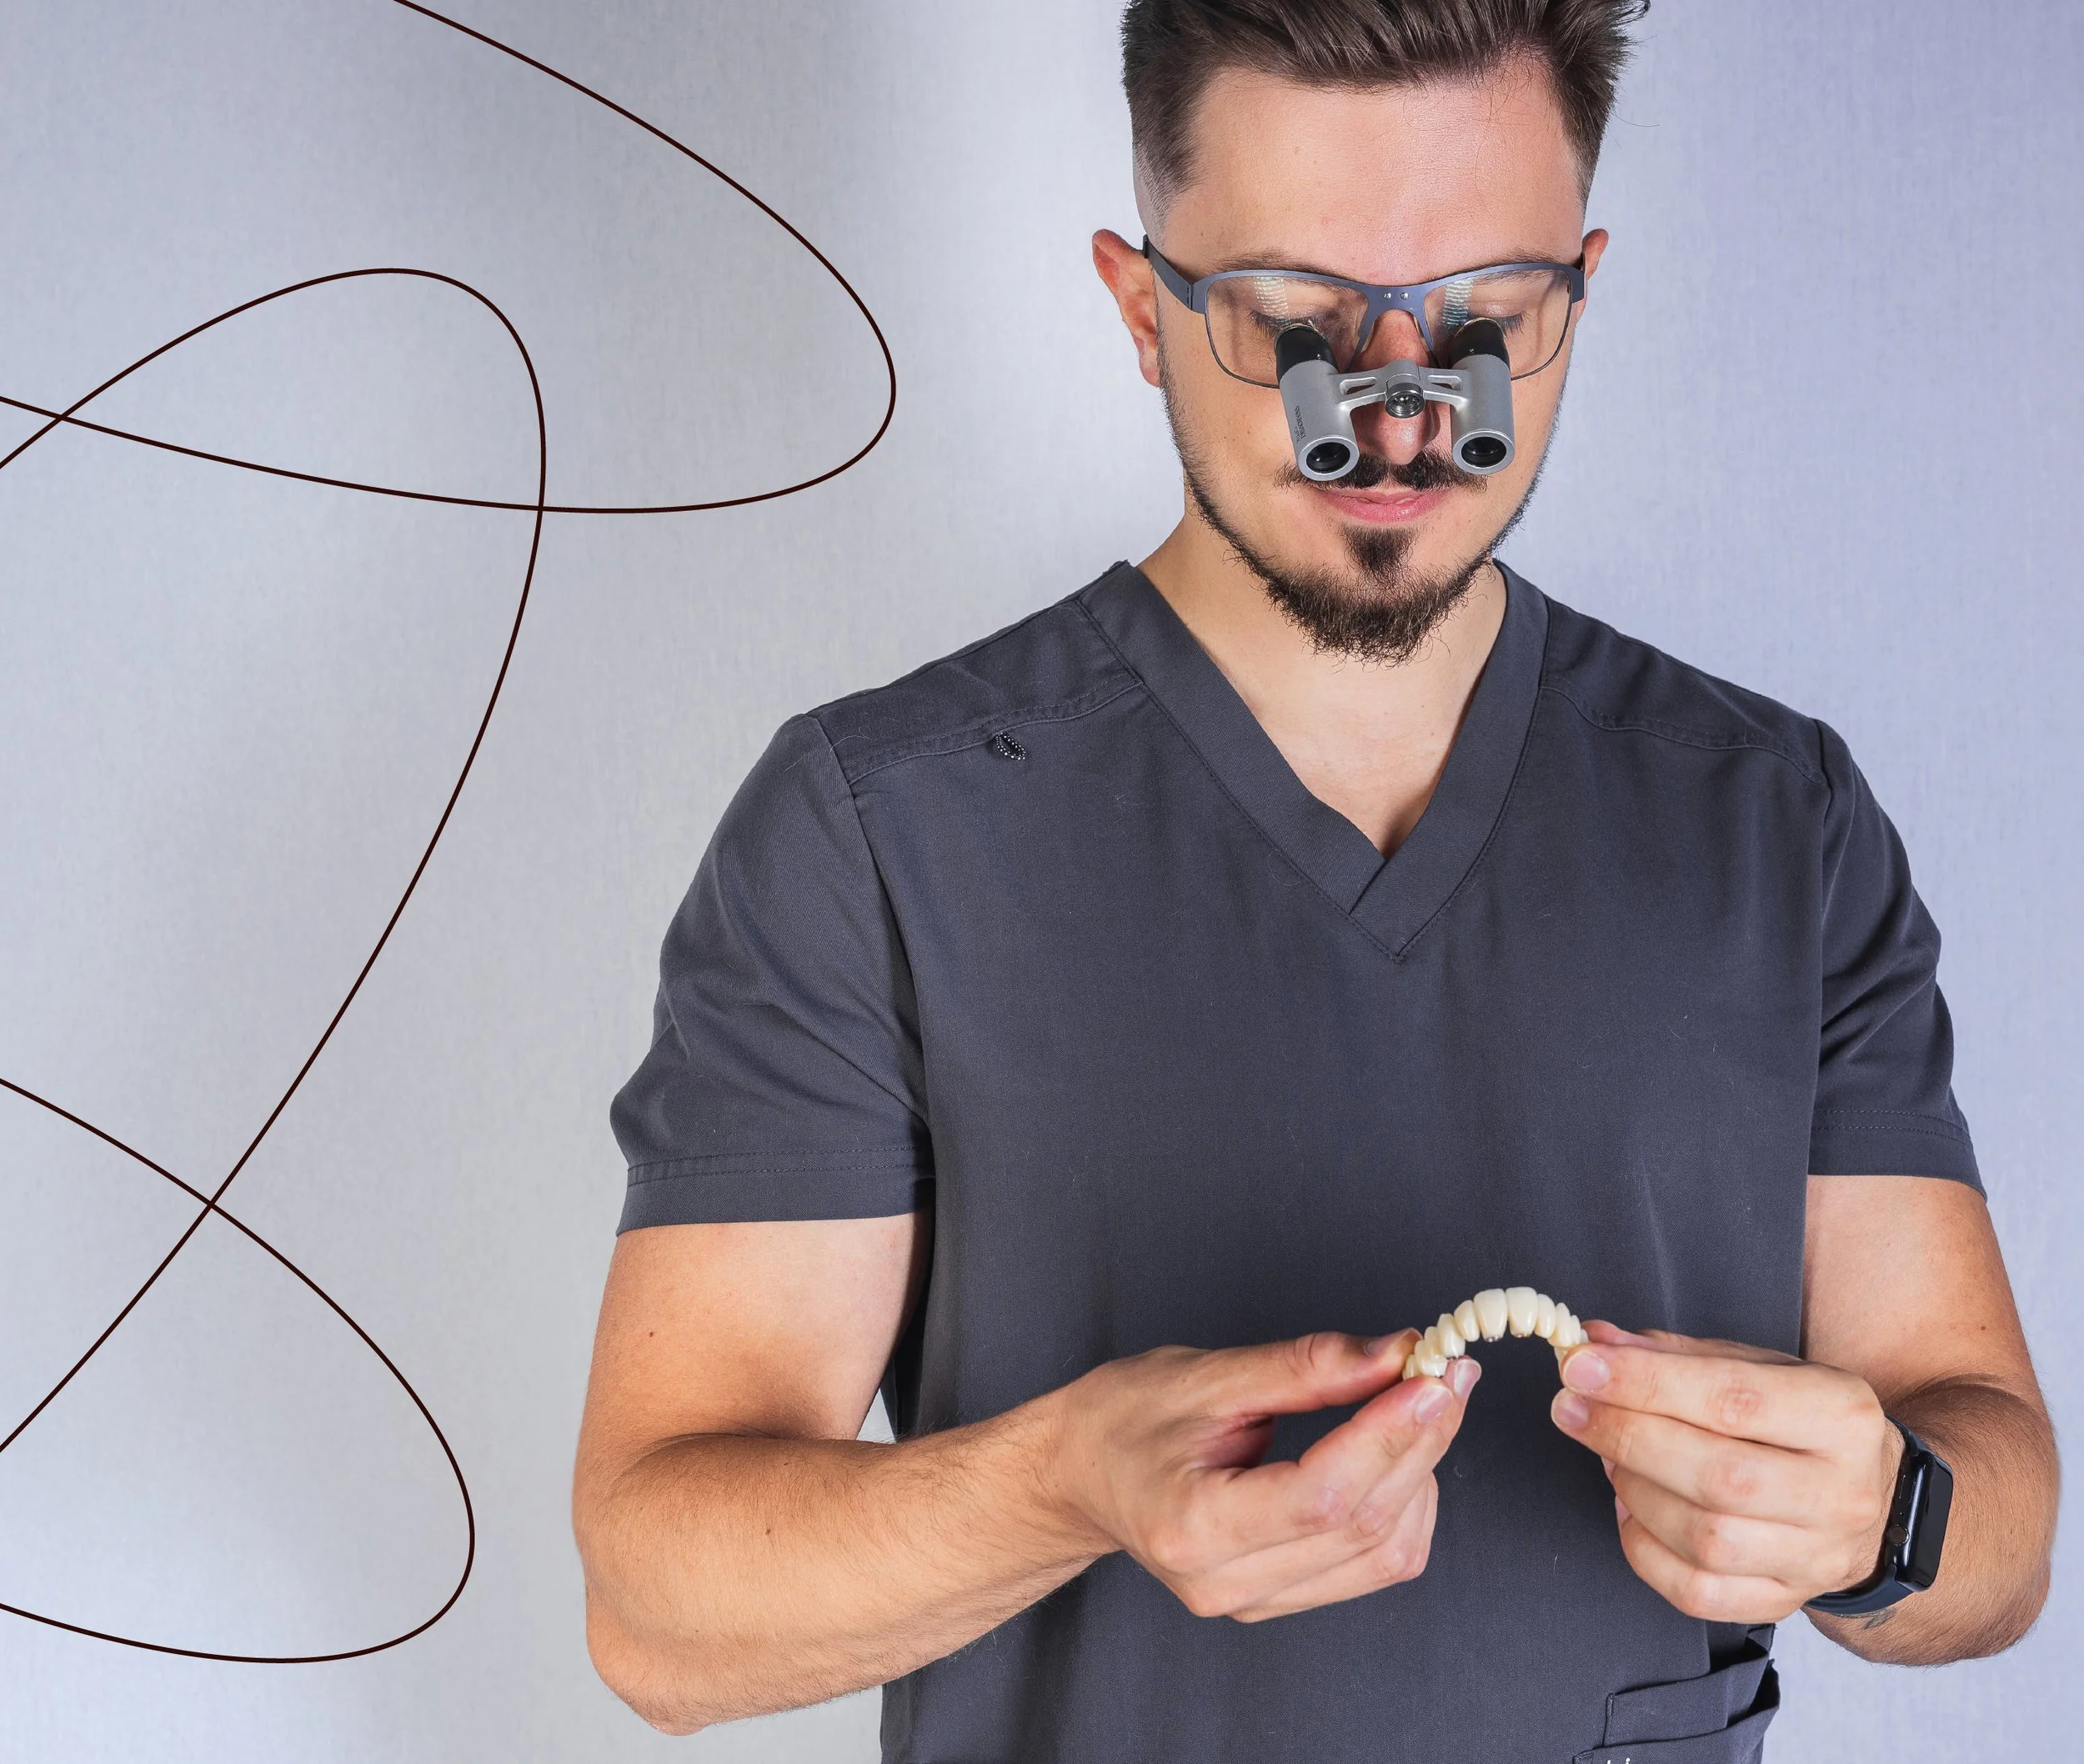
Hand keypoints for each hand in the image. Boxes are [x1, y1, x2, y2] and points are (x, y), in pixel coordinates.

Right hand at [1044, 1330, 1478, 1621]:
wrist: (1076, 1474)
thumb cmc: (1121, 1419)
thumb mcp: (1204, 1374)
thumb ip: (1304, 1367)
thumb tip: (1394, 1355)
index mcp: (1194, 1526)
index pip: (1322, 1497)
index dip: (1388, 1437)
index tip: (1431, 1377)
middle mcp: (1225, 1582)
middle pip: (1363, 1524)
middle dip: (1420, 1441)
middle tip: (1447, 1370)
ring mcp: (1253, 1601)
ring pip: (1383, 1553)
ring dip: (1421, 1473)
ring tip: (1424, 1403)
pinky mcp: (1278, 1598)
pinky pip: (1372, 1565)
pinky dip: (1403, 1504)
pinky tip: (1396, 1451)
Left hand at [1548, 1323, 1902, 1621]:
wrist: (1874, 1498)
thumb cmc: (1797, 1420)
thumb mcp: (1756, 1365)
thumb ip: (1674, 1354)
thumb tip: (1595, 1342)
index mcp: (1842, 1416)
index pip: (1733, 1400)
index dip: (1646, 1384)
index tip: (1579, 1366)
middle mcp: (1841, 1494)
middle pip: (1719, 1477)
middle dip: (1627, 1437)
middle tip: (1571, 1408)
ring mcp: (1817, 1557)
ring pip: (1706, 1540)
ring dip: (1634, 1490)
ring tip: (1610, 1455)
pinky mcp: (1785, 1601)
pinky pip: (1697, 1592)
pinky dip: (1644, 1548)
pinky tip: (1630, 1507)